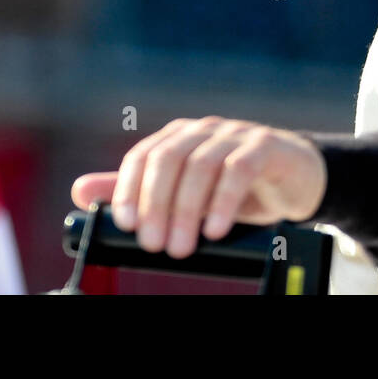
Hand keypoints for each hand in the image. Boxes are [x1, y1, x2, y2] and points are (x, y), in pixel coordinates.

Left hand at [70, 117, 327, 258]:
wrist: (297, 179)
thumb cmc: (238, 188)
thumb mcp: (187, 193)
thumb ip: (139, 191)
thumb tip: (80, 190)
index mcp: (180, 138)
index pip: (144, 156)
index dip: (128, 189)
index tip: (126, 226)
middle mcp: (204, 130)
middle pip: (169, 159)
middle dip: (157, 205)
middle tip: (155, 246)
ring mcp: (236, 134)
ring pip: (202, 165)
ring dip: (188, 210)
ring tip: (184, 248)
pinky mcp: (266, 145)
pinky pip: (240, 168)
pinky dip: (224, 200)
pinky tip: (217, 228)